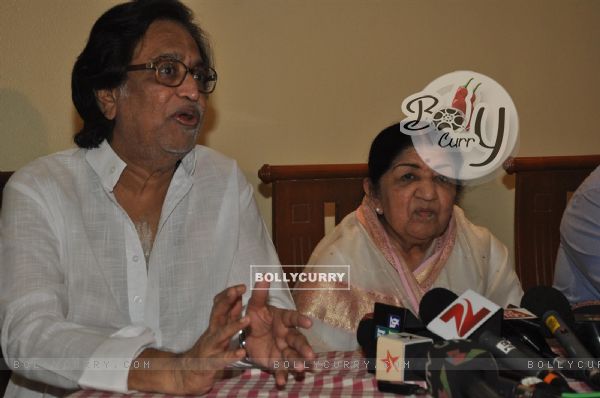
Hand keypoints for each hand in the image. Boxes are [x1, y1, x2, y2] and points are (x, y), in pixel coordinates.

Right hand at [128, 285, 248, 394]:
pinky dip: (231, 355)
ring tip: (247, 319)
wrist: (186, 374)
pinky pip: (222, 359)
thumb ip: (229, 316)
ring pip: (221, 335)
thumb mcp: (218, 330)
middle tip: (239, 289)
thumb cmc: (207, 350)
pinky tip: (242, 352)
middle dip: (228, 299)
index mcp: (215, 325)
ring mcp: (211, 348)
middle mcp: (212, 333)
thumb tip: (238, 298)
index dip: (230, 293)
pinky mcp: (211, 363)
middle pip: (218, 312)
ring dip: (234, 326)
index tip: (241, 285)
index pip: (220, 304)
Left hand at [244, 281, 314, 386]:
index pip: (294, 318)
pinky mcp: (277, 361)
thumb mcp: (254, 306)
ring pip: (293, 356)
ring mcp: (283, 349)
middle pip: (297, 340)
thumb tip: (263, 276)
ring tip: (301, 369)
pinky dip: (282, 375)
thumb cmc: (255, 317)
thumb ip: (259, 294)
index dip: (301, 320)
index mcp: (283, 319)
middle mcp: (287, 334)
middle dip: (304, 348)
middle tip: (310, 356)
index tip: (309, 323)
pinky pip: (281, 368)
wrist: (248, 335)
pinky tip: (282, 381)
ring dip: (297, 362)